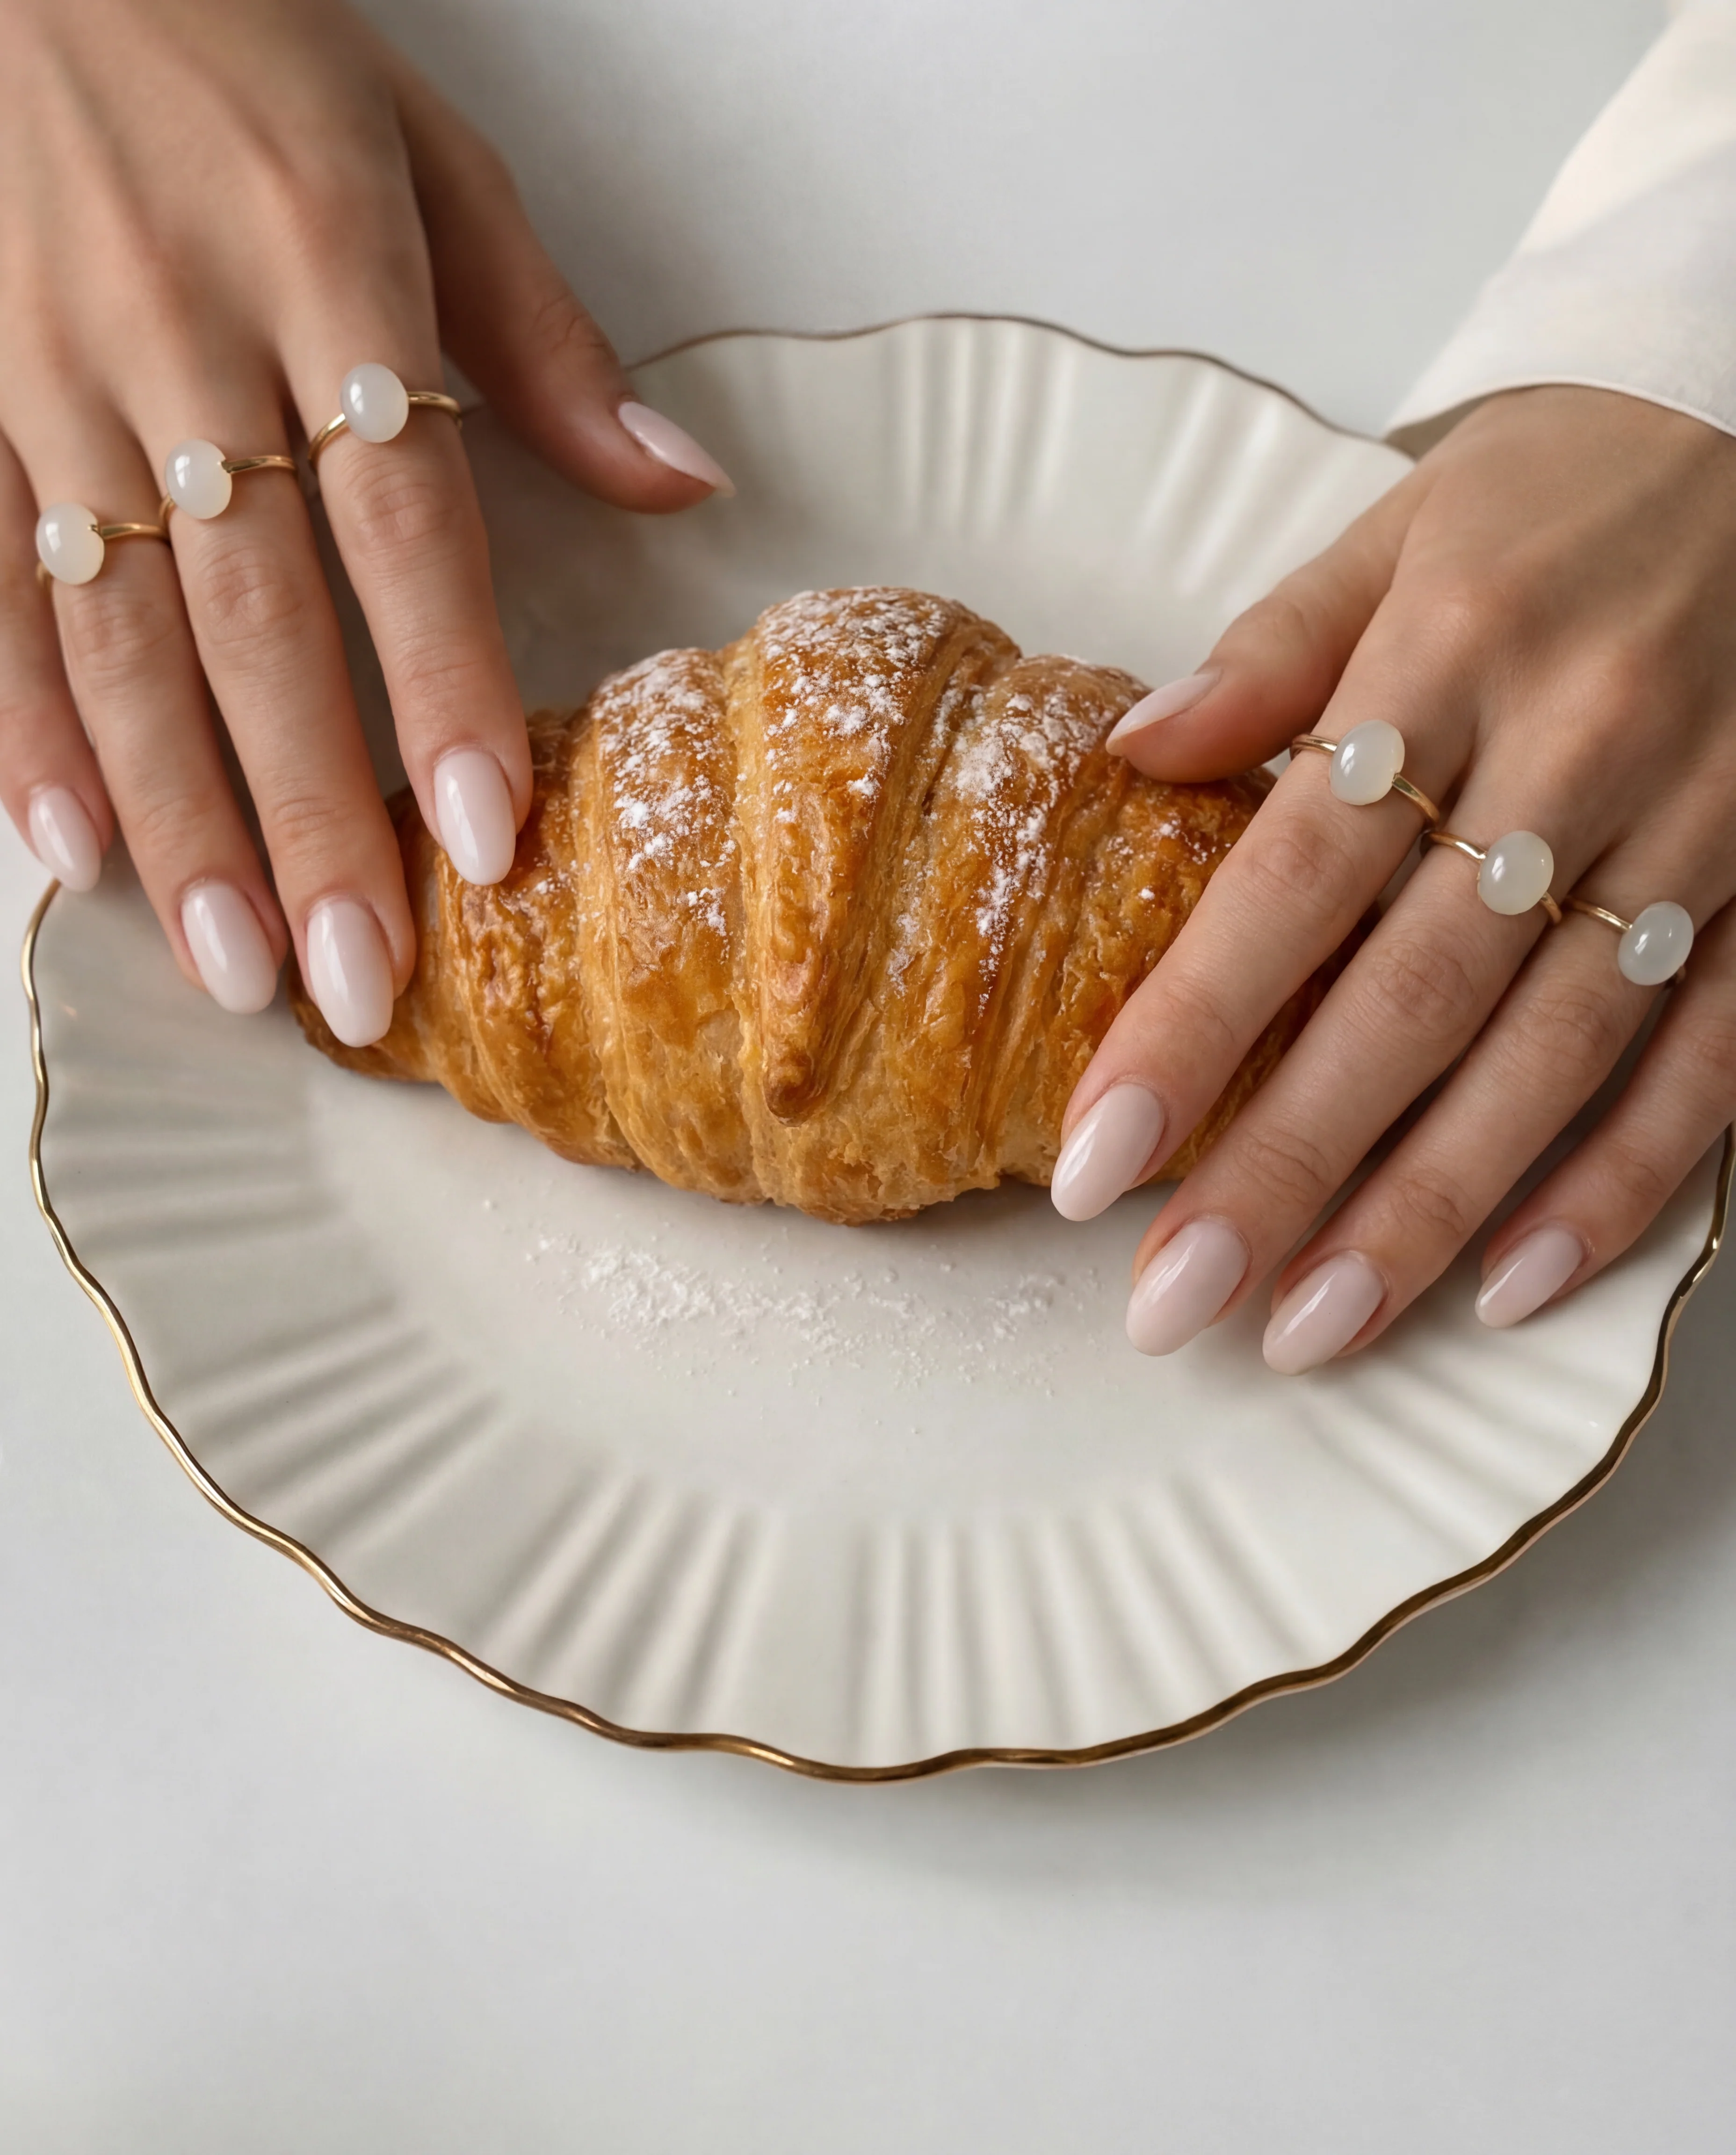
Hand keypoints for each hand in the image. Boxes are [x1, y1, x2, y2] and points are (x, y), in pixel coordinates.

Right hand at [0, 0, 729, 1042]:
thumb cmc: (242, 43)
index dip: (445, 690)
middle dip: (310, 818)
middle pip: (260, 622)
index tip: (487, 842)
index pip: (405, 523)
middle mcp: (182, 345)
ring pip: (119, 635)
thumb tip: (683, 484)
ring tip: (236, 968)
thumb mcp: (427, 149)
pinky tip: (68, 853)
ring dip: (180, 817)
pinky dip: (19, 724)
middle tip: (356, 982)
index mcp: (327, 273)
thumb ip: (546, 340)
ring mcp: (47, 379)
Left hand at [1052, 386, 1735, 1366]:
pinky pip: (1709, 1062)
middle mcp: (1577, 759)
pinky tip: (1512, 1284)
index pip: (1293, 881)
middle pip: (1409, 1002)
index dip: (1191, 1030)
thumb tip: (1133, 755)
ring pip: (1549, 1059)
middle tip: (1175, 1303)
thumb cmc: (1574, 484)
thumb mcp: (1408, 523)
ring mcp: (1696, 836)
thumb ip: (1272, 650)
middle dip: (1286, 1168)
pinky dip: (1620, 1181)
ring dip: (1426, 1210)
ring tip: (1308, 1329)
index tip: (1095, 1162)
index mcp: (1455, 658)